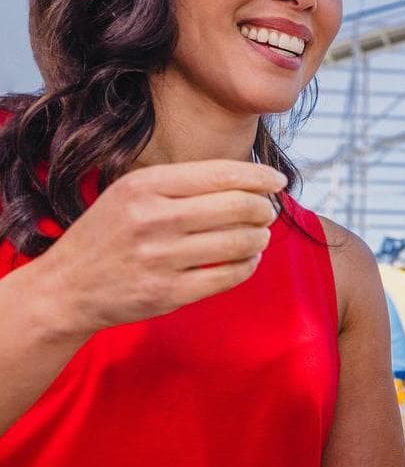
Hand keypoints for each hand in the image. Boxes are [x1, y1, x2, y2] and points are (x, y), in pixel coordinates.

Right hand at [35, 159, 282, 336]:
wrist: (65, 288)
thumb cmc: (108, 235)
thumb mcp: (130, 193)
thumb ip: (182, 184)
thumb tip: (250, 180)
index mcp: (145, 186)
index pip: (221, 173)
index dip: (259, 176)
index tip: (277, 181)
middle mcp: (153, 219)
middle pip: (240, 206)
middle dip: (264, 208)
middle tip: (266, 212)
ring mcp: (161, 258)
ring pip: (241, 242)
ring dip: (259, 238)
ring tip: (256, 236)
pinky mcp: (169, 293)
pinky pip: (231, 276)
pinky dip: (248, 266)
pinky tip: (246, 260)